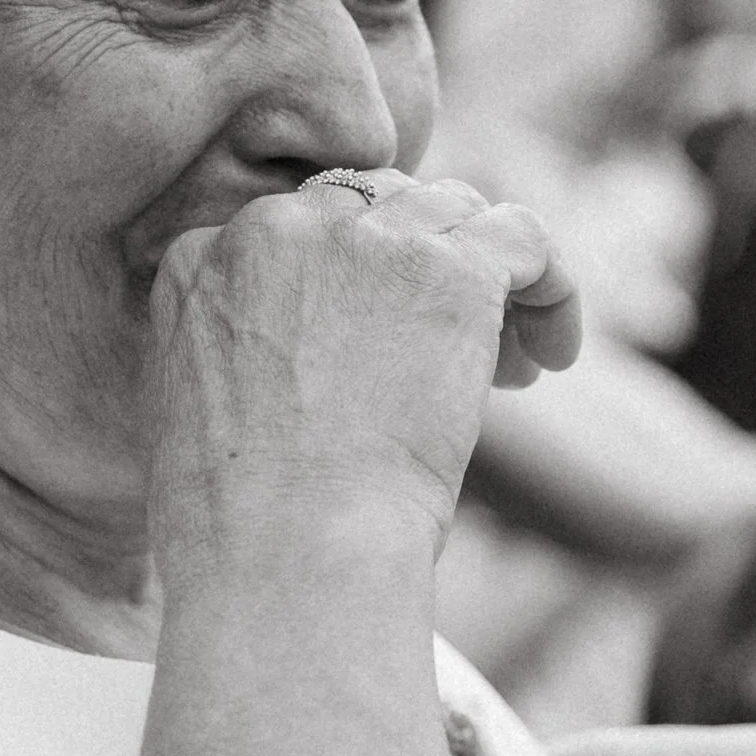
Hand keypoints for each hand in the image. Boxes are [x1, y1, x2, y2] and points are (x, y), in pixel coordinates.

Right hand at [149, 174, 582, 555]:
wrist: (289, 548)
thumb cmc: (241, 526)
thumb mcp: (202, 411)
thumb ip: (248, 349)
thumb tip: (325, 356)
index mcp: (201, 256)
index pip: (301, 230)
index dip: (354, 285)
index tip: (378, 356)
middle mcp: (280, 225)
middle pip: (381, 207)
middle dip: (423, 272)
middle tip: (455, 364)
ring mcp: (368, 239)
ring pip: (456, 212)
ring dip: (487, 283)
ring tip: (510, 372)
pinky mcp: (452, 267)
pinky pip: (523, 235)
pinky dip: (550, 287)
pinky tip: (553, 358)